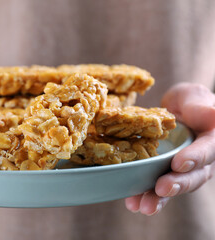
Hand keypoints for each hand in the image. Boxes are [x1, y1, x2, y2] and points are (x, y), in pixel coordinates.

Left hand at [125, 83, 214, 214]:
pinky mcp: (165, 176)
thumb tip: (212, 114)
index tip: (178, 163)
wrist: (173, 114)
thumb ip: (199, 106)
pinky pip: (156, 188)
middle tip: (161, 189)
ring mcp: (183, 172)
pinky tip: (132, 202)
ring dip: (159, 198)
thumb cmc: (186, 103)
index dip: (195, 158)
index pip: (208, 150)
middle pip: (193, 176)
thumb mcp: (192, 97)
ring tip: (143, 206)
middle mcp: (201, 161)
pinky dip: (144, 196)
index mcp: (211, 140)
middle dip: (177, 184)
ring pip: (174, 187)